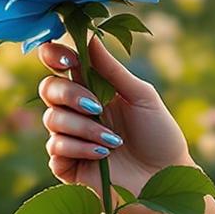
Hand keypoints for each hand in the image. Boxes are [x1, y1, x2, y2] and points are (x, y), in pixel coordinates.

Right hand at [36, 35, 195, 213]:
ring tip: (115, 140)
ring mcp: (69, 138)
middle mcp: (76, 110)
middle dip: (70, 94)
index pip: (59, 64)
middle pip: (48, 88)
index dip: (54, 55)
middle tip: (98, 106)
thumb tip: (89, 36)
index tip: (68, 59)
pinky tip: (104, 154)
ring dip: (84, 127)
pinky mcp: (67, 165)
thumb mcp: (141, 96)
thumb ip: (112, 70)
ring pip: (52, 119)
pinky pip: (55, 149)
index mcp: (92, 87)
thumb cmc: (159, 134)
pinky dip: (80, 148)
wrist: (166, 177)